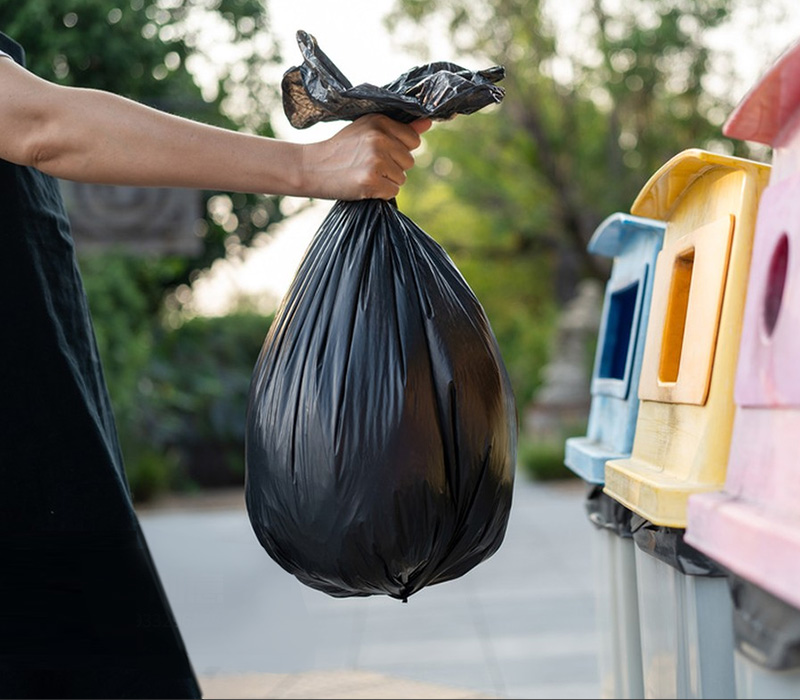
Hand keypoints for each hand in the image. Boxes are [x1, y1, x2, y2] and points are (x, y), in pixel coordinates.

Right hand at [301, 114, 431, 200]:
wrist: (310, 168)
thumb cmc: (341, 149)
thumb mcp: (367, 130)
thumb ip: (399, 128)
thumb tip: (428, 123)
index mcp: (380, 121)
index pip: (414, 140)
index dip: (398, 149)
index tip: (378, 151)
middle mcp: (380, 138)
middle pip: (409, 161)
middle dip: (393, 167)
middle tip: (367, 164)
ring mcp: (375, 160)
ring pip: (401, 178)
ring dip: (386, 181)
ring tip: (363, 173)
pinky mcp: (371, 181)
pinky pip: (392, 192)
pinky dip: (380, 194)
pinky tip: (363, 185)